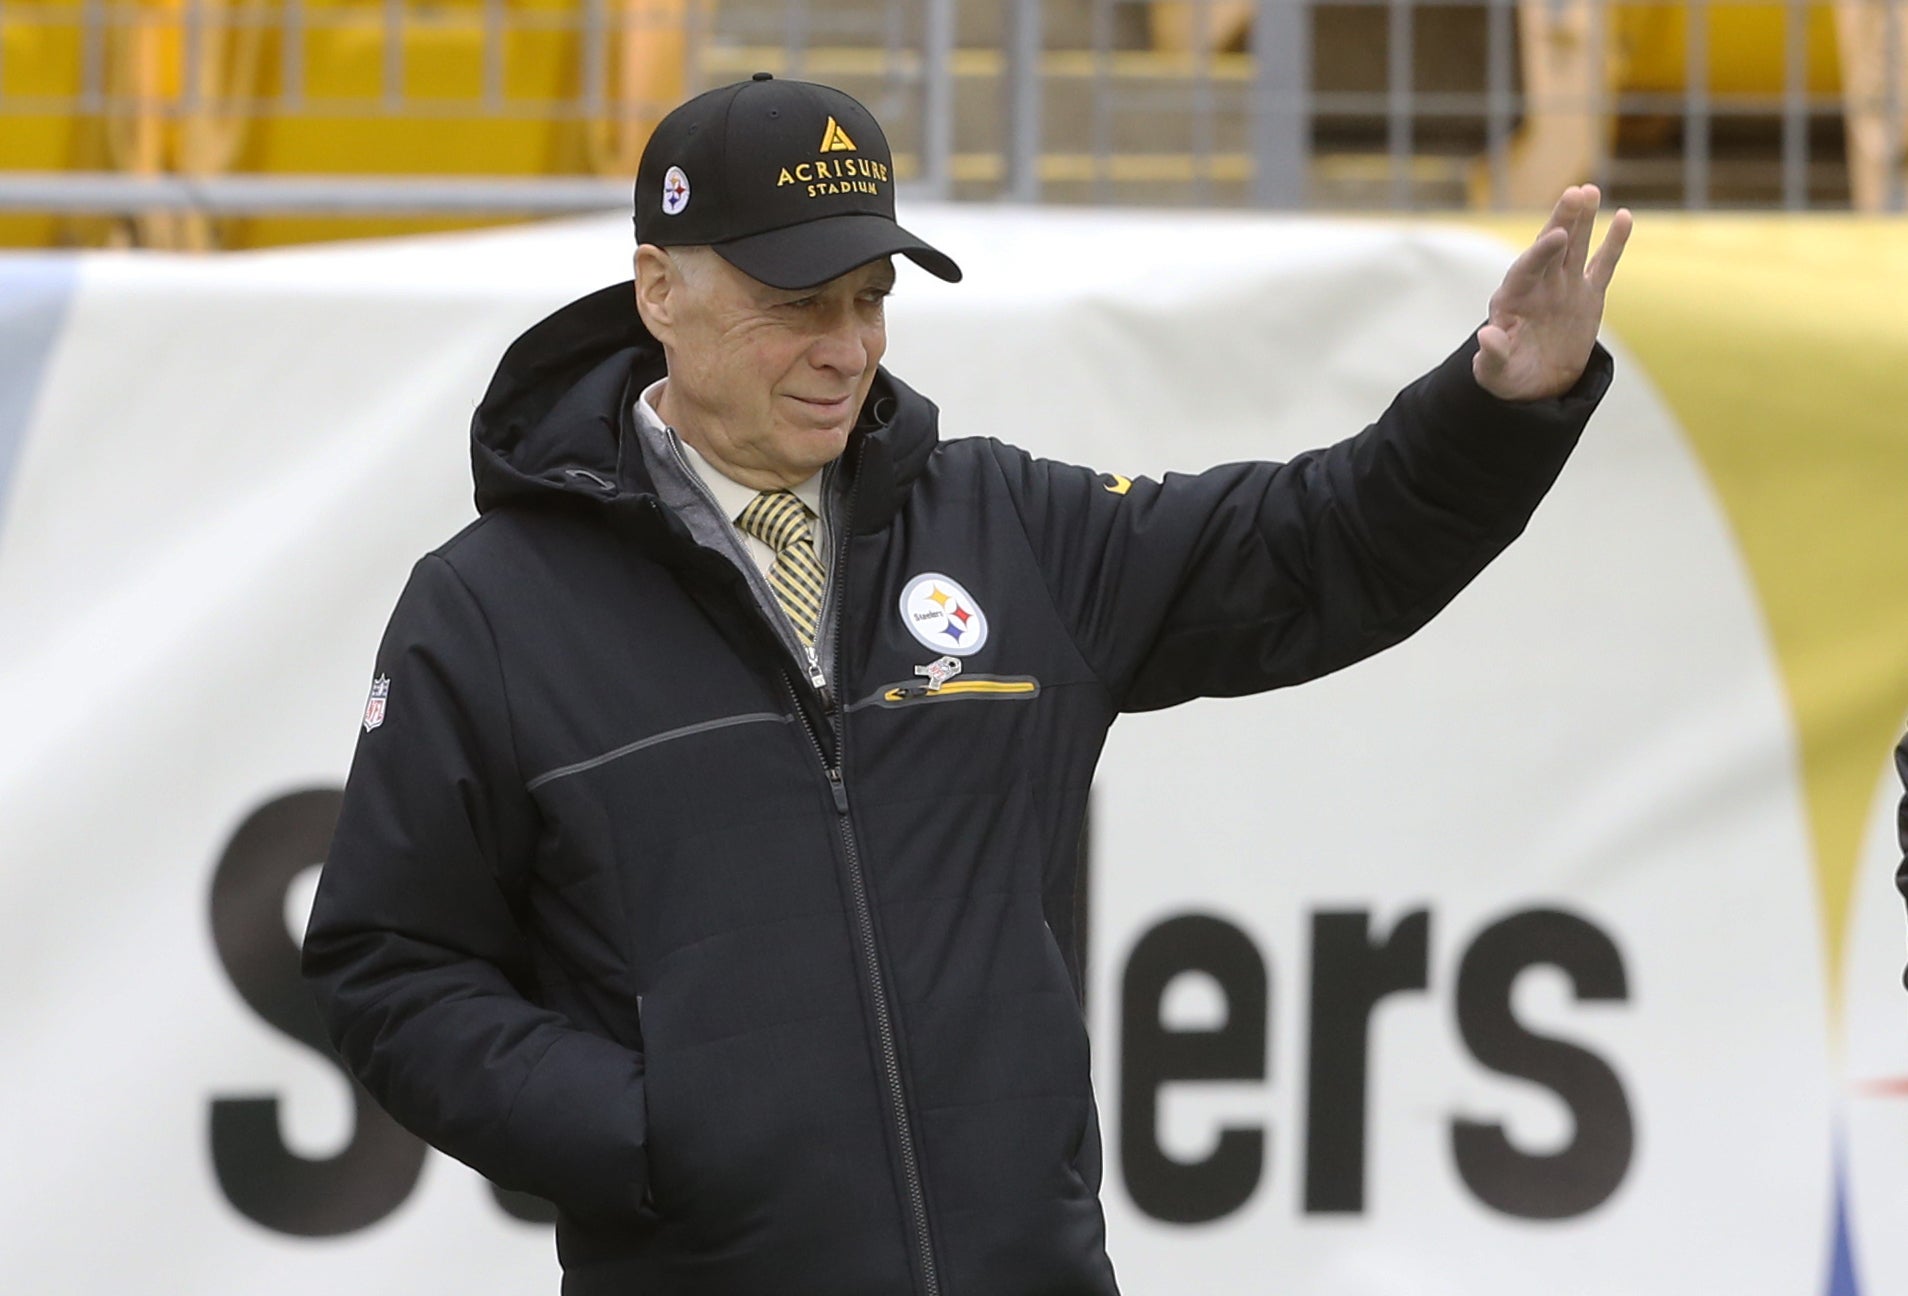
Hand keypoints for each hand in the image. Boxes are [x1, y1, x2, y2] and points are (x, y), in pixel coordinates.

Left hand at [1474, 184, 1632, 401]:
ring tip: (1590, 191)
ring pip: (1575, 248)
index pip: (1526, 270)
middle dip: (1561, 222)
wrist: (1533, 385)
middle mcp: (1538, 286)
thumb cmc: (1508, 377)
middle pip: (1550, 248)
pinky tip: (1624, 217)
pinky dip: (1614, 243)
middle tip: (1574, 194)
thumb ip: (1492, 356)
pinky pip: (1603, 265)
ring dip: (1582, 220)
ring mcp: (1564, 287)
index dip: (1540, 253)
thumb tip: (1486, 335)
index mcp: (1511, 300)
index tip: (1557, 236)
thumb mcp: (1495, 374)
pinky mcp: (1588, 295)